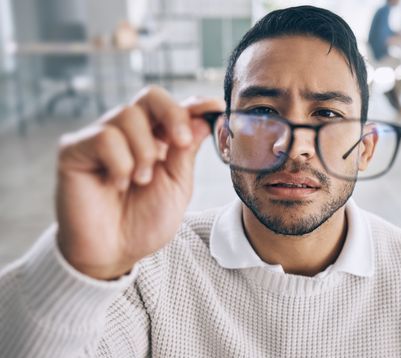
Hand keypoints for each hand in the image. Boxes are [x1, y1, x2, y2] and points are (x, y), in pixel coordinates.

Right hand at [55, 86, 223, 279]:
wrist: (114, 253)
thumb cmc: (145, 221)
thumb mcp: (177, 185)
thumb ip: (187, 151)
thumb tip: (204, 117)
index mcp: (157, 138)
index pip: (174, 107)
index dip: (195, 104)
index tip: (215, 107)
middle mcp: (128, 132)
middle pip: (150, 96)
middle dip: (172, 115)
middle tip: (181, 143)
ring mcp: (99, 138)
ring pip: (127, 115)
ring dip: (143, 151)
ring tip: (141, 181)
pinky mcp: (74, 149)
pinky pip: (104, 137)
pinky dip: (120, 163)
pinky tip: (117, 184)